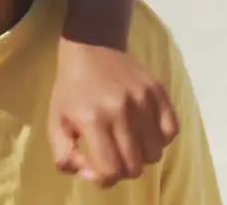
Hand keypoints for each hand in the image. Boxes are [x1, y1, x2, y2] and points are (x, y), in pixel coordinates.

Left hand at [48, 41, 179, 187]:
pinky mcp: (159, 91)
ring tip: (127, 142)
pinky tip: (144, 131)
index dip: (103, 179)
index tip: (95, 168)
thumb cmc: (71, 88)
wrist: (90, 47)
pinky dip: (159, 139)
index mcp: (92, 119)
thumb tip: (90, 175)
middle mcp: (121, 111)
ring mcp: (144, 100)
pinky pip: (171, 131)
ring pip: (155, 154)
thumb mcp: (54, 121)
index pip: (110, 170)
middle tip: (111, 156)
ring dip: (141, 156)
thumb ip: (64, 155)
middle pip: (135, 167)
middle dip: (122, 170)